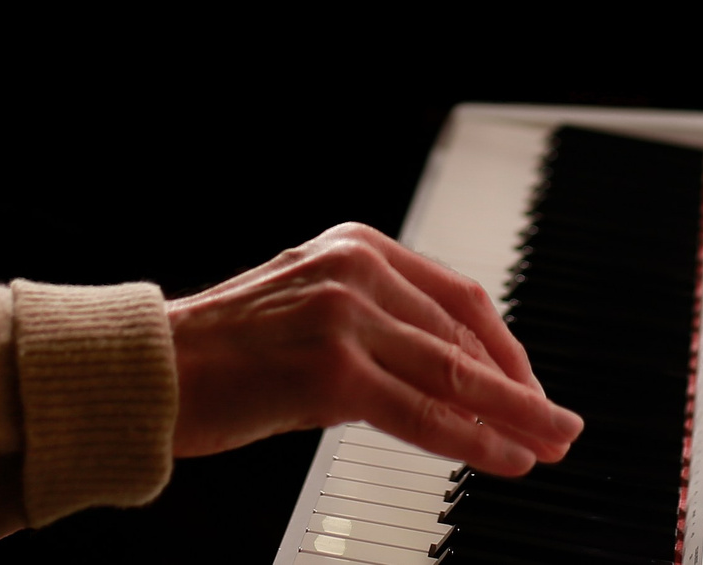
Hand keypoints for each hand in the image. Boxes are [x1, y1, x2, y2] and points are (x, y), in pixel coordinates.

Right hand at [166, 222, 583, 476]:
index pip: (456, 295)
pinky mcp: (331, 370)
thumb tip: (445, 370)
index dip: (503, 347)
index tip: (529, 384)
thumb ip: (371, 323)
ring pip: (455, 374)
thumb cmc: (215, 354)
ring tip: (550, 442)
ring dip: (515, 414)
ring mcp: (344, 317)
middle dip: (520, 384)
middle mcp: (354, 268)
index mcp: (353, 244)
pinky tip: (506, 457)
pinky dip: (475, 439)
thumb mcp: (306, 311)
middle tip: (558, 421)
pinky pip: (423, 413)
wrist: (144, 370)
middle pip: (465, 333)